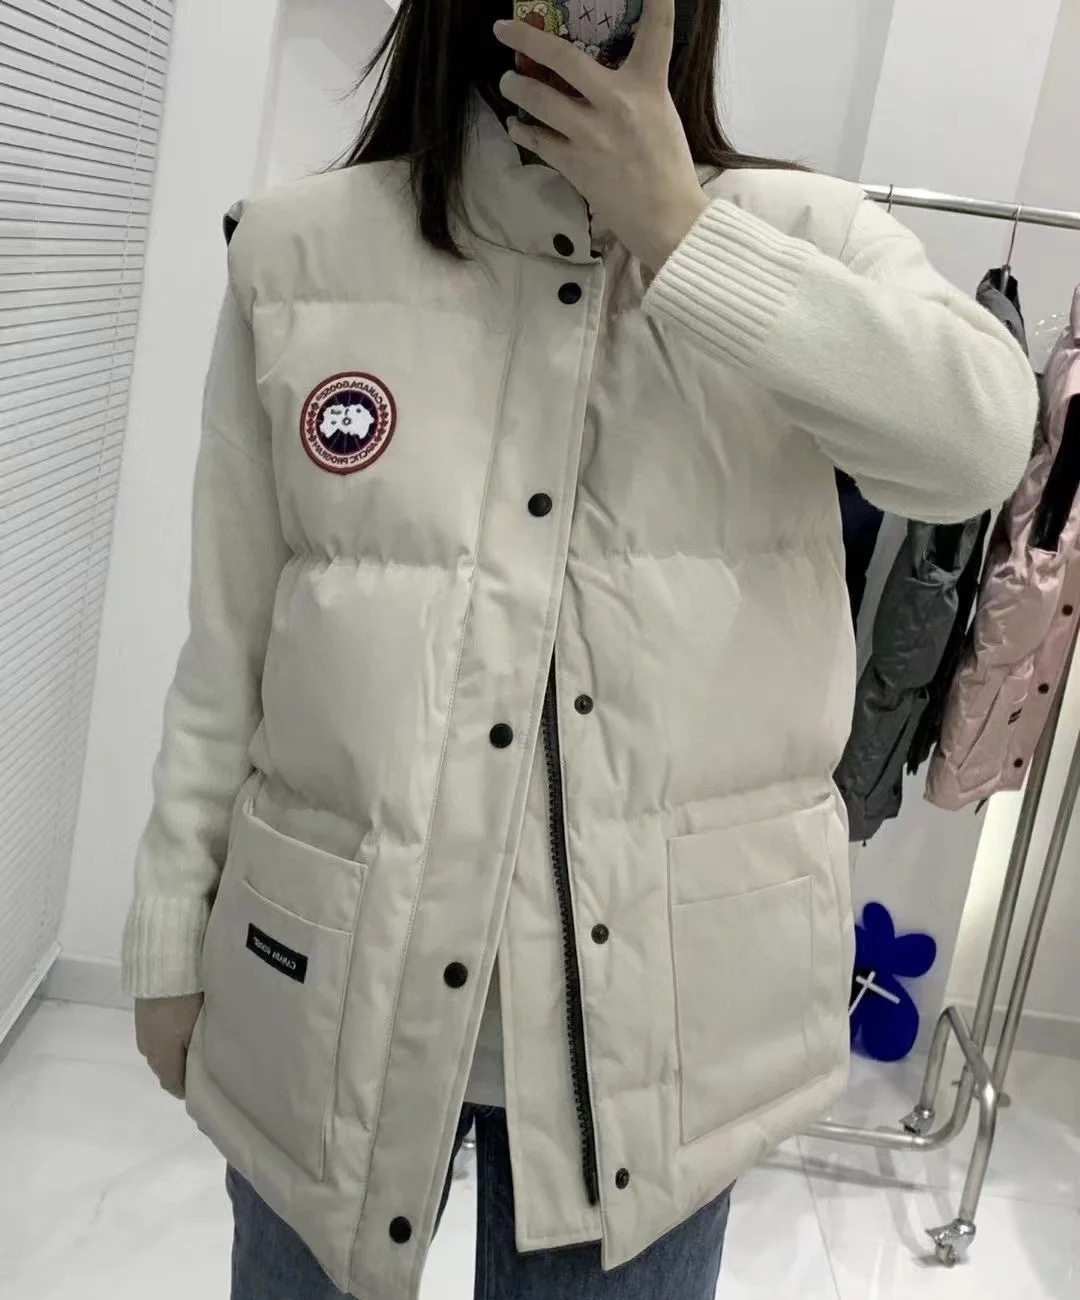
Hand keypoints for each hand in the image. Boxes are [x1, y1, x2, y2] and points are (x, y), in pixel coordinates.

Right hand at [135, 993, 202, 1099]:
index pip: (172, 1085)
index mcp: (161, 1058)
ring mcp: (142, 1033)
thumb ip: (197, 1055)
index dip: (187, 1089)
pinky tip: (181, 1029)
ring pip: (159, 1054)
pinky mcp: (141, 1018)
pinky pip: (156, 1039)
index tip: (204, 1086)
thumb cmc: (185, 1001)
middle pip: (165, 1070)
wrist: (161, 967)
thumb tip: (199, 1073)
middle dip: (181, 1071)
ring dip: (174, 1054)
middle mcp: (147, 1050)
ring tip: (195, 1044)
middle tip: (203, 1063)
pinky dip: (168, 1040)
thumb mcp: (196, 1030)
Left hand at [494, 0, 708, 273]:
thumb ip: (636, 90)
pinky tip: (515, 124)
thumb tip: (601, 76)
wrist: (667, 218)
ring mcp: (591, 134)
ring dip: (516, 88)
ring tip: (507, 82)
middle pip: (562, 58)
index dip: (656, 1)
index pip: (656, 32)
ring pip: (538, 99)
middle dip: (526, 39)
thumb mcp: (661, 115)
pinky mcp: (574, 164)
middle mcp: (616, 103)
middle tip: (503, 29)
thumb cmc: (669, 169)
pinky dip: (522, 130)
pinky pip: (537, 140)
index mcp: (647, 87)